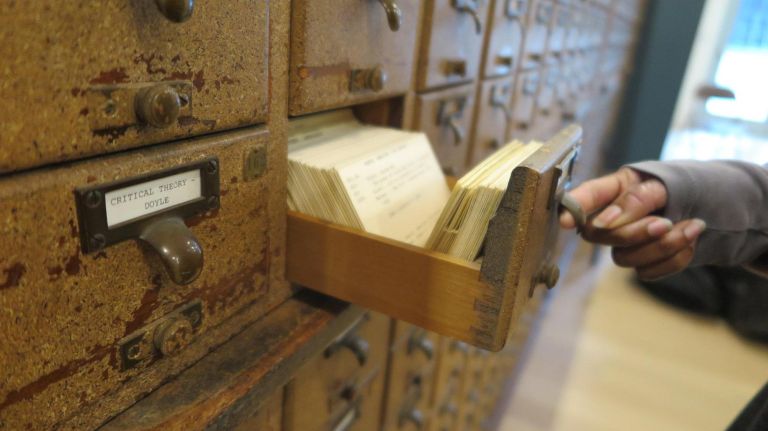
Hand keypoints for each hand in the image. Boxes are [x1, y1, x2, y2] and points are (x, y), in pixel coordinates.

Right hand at [560, 167, 705, 279]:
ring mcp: (624, 245)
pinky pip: (648, 272)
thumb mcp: (664, 184)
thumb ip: (636, 199)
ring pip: (625, 259)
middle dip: (635, 233)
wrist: (714, 210)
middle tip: (664, 223)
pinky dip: (675, 259)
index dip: (571, 209)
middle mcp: (610, 219)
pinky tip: (690, 241)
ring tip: (693, 226)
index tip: (564, 221)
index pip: (584, 199)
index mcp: (612, 190)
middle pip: (601, 236)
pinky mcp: (642, 265)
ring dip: (663, 246)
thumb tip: (606, 221)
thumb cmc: (684, 188)